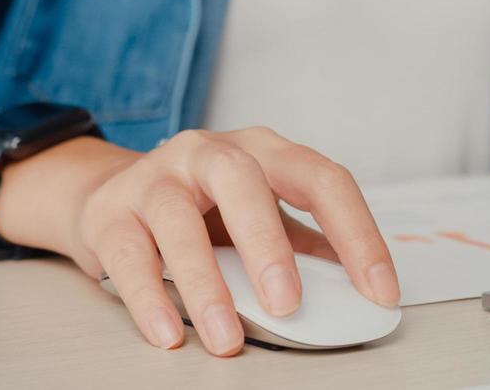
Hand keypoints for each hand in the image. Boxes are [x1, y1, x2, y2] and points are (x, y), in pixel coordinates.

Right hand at [64, 127, 397, 355]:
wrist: (110, 195)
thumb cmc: (202, 208)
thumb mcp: (261, 214)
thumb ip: (307, 244)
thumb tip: (360, 288)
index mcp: (262, 151)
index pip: (322, 179)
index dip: (357, 235)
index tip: (379, 291)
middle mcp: (208, 152)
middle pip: (244, 182)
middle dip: (269, 244)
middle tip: (288, 302)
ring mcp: (155, 177)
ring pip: (178, 219)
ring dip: (204, 282)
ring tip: (225, 337)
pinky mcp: (110, 213)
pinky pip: (129, 255)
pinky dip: (148, 297)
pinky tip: (168, 332)